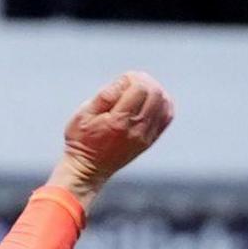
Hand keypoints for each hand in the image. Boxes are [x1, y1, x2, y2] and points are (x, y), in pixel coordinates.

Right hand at [52, 70, 174, 197]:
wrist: (88, 170)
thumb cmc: (81, 140)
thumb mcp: (83, 115)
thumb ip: (104, 96)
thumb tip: (123, 82)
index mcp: (118, 121)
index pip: (140, 88)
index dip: (132, 78)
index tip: (121, 81)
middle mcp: (136, 129)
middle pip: (155, 94)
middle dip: (145, 82)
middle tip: (131, 83)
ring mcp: (145, 136)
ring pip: (164, 103)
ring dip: (154, 91)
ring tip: (139, 92)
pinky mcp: (149, 140)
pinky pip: (166, 116)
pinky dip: (162, 103)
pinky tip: (150, 101)